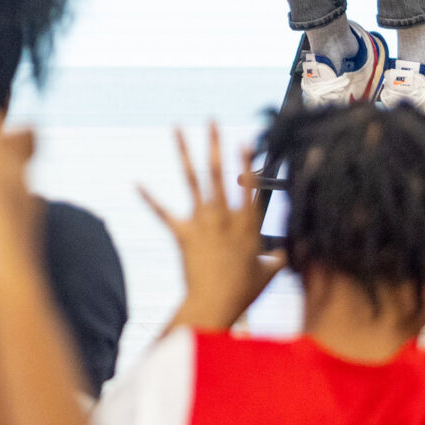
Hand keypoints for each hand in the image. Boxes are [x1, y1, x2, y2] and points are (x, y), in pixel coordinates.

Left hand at [139, 125, 281, 334]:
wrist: (214, 305)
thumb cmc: (243, 293)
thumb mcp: (268, 273)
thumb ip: (278, 258)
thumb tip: (287, 254)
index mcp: (248, 224)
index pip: (252, 187)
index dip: (250, 163)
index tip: (247, 141)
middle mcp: (225, 216)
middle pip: (220, 173)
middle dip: (215, 144)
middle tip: (211, 120)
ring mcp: (202, 222)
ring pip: (192, 180)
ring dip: (184, 153)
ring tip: (177, 129)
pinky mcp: (182, 233)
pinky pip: (163, 213)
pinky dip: (149, 199)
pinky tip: (136, 184)